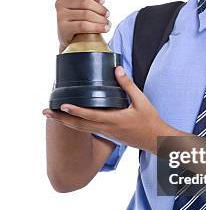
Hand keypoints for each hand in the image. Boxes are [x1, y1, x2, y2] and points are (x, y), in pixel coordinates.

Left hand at [43, 66, 172, 153]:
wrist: (157, 140)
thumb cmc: (150, 121)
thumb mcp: (142, 101)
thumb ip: (128, 85)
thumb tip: (117, 69)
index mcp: (114, 120)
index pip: (90, 115)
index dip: (75, 111)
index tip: (61, 106)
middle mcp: (106, 128)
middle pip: (78, 125)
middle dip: (60, 119)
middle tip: (45, 112)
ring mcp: (106, 133)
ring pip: (81, 129)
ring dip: (65, 122)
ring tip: (51, 116)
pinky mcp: (108, 134)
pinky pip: (88, 129)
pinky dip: (76, 124)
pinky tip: (71, 119)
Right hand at [55, 0, 112, 51]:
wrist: (72, 38)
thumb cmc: (81, 17)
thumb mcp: (90, 3)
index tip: (103, 1)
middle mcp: (61, 2)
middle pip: (85, 2)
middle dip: (100, 9)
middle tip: (107, 15)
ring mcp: (60, 15)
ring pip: (86, 14)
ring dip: (100, 19)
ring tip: (107, 23)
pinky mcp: (63, 28)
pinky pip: (83, 26)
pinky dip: (96, 27)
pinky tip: (105, 29)